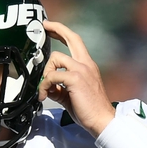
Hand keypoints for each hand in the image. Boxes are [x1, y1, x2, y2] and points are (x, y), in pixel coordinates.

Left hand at [38, 21, 115, 136]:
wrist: (102, 120)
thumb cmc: (89, 110)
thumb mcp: (71, 95)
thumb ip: (59, 87)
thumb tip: (46, 86)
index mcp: (87, 65)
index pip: (76, 42)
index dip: (62, 32)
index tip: (51, 27)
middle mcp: (86, 64)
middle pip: (72, 37)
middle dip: (56, 28)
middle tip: (44, 27)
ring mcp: (82, 69)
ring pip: (55, 58)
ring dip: (46, 73)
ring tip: (45, 90)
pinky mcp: (75, 78)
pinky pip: (52, 76)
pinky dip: (45, 86)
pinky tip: (45, 95)